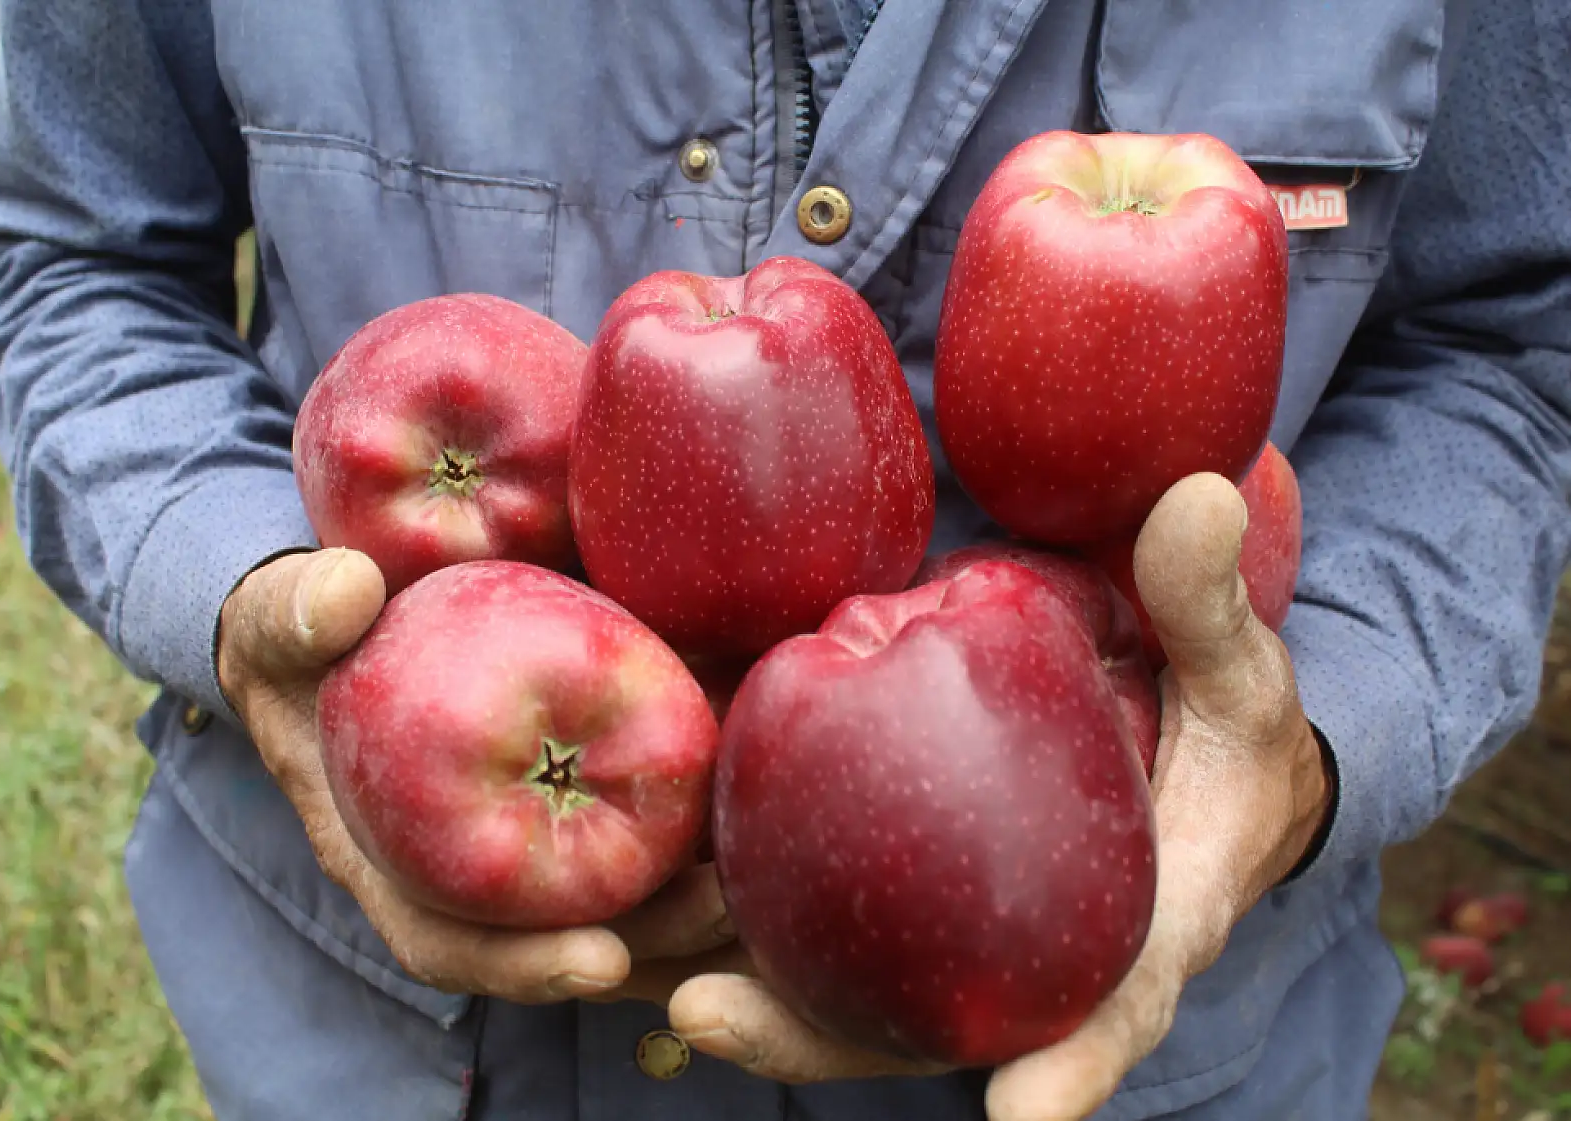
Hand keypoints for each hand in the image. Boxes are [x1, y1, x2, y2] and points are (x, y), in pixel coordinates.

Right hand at [216, 547, 735, 1004]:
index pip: (455, 942)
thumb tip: (343, 594)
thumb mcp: (285, 619)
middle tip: (726, 913)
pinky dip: (705, 837)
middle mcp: (468, 873)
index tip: (601, 961)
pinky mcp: (578, 792)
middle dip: (652, 945)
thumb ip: (296, 610)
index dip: (524, 966)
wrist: (349, 624)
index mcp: (390, 861)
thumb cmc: (309, 637)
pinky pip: (647, 837)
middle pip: (565, 940)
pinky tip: (773, 810)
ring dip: (697, 908)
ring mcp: (528, 841)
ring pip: (622, 905)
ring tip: (772, 881)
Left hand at [666, 473, 1334, 1114]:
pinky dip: (733, 932)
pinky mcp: (908, 904)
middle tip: (707, 1019)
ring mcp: (963, 947)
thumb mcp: (1235, 670)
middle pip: (927, 1033)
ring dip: (742, 1000)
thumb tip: (1196, 494)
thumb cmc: (1220, 731)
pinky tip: (643, 897)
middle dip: (816, 1040)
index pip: (1116, 1010)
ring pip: (848, 1001)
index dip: (1074, 1066)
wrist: (1186, 765)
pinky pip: (817, 934)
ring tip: (634, 972)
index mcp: (1146, 928)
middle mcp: (1039, 967)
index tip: (1023, 1112)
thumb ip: (1206, 601)